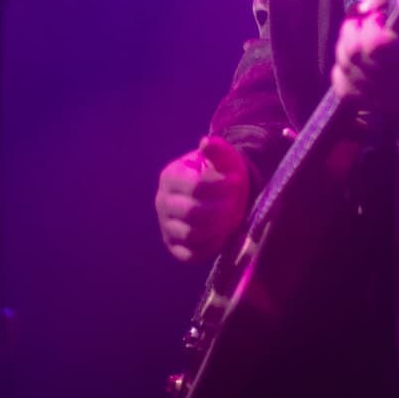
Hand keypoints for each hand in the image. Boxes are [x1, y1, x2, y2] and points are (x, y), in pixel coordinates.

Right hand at [155, 135, 250, 262]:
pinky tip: (222, 234)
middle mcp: (163, 202)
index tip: (236, 184)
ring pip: (191, 235)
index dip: (219, 187)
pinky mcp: (175, 246)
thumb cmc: (221, 174)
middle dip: (220, 210)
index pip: (193, 187)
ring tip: (231, 219)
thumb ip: (216, 149)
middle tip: (236, 206)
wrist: (219, 195)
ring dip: (217, 229)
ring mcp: (166, 225)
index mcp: (170, 177)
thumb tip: (206, 143)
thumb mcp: (223, 157)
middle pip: (192, 213)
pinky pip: (191, 254)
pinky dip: (209, 247)